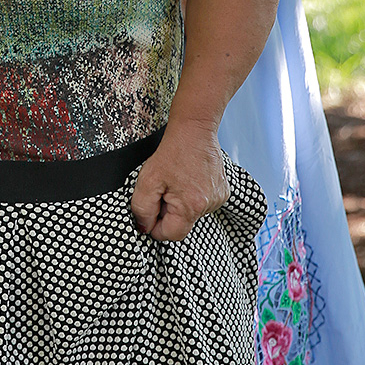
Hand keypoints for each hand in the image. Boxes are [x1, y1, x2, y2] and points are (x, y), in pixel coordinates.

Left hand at [130, 121, 229, 241]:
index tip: (152, 208)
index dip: (156, 225)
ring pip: (191, 213)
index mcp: (191, 206)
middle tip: (164, 188)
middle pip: (181, 224)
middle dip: (168, 211)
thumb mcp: (147, 180)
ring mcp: (218, 198)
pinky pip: (201, 203)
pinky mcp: (222, 191)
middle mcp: (209, 205)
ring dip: (180, 203)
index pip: (171, 235)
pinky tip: (188, 178)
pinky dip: (192, 195)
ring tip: (177, 180)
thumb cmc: (172, 152)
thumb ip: (142, 209)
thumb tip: (145, 228)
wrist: (194, 129)